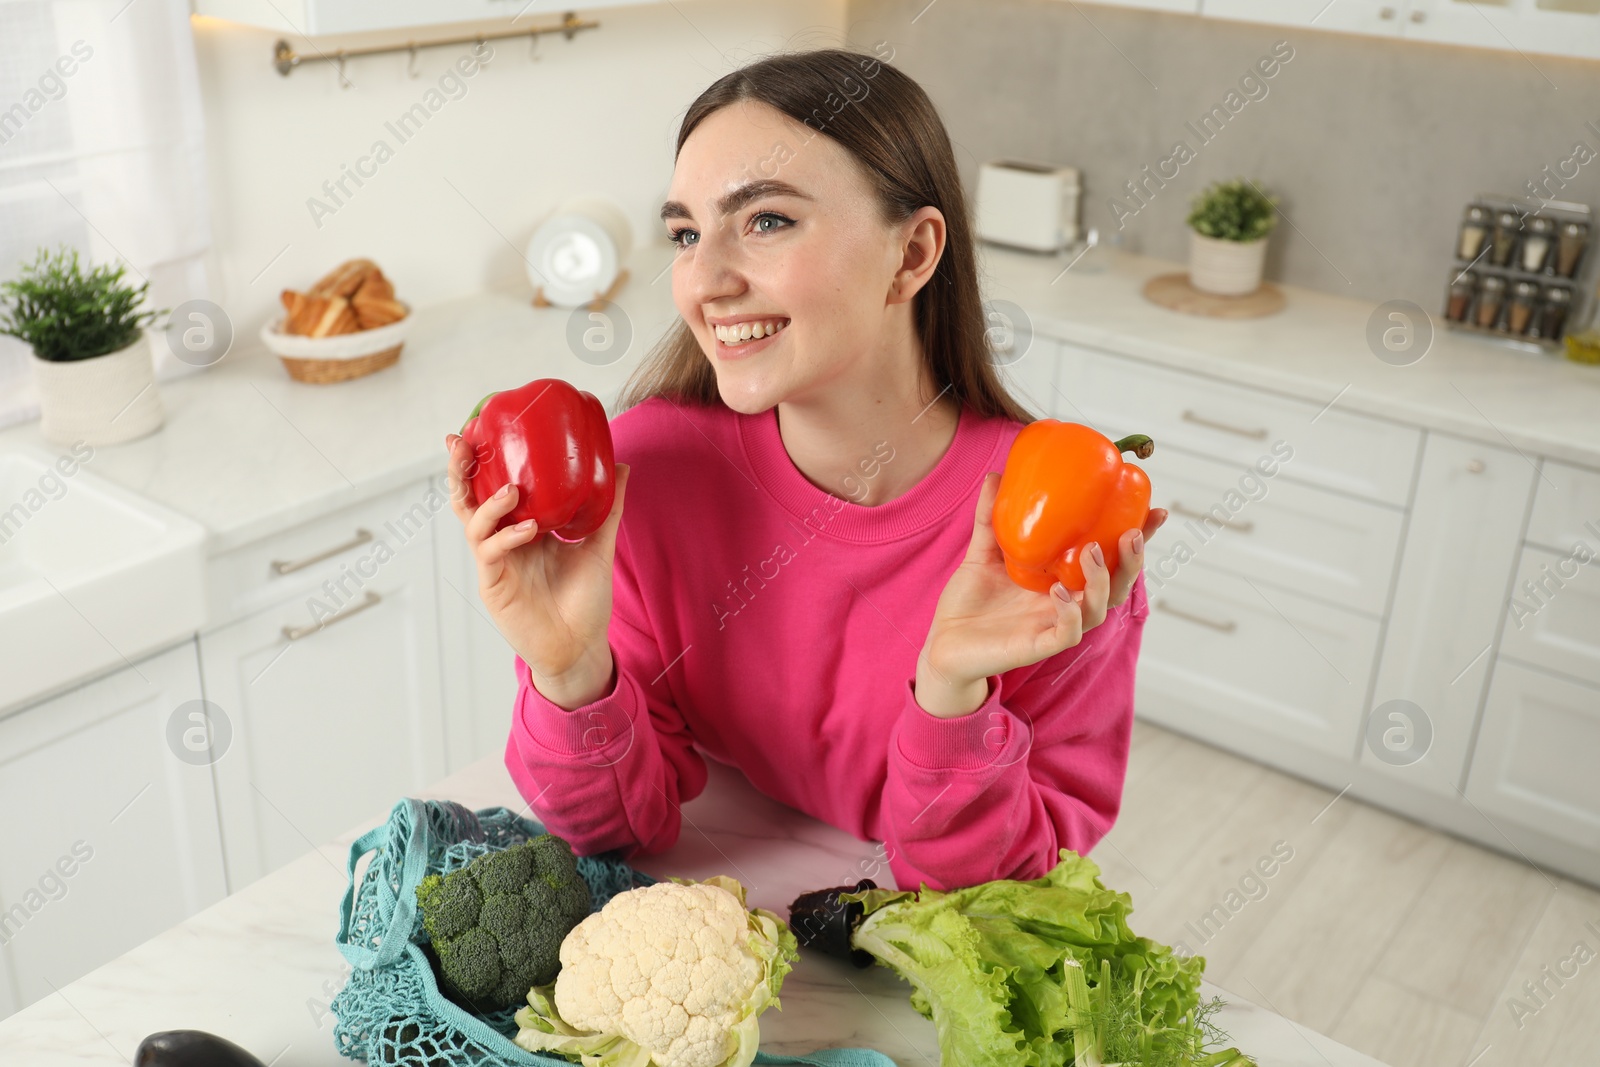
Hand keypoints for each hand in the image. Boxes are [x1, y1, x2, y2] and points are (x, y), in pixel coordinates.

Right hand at [446, 433, 628, 708]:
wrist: (582, 646)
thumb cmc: (585, 600)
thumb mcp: (598, 545)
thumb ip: (608, 507)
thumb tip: (623, 465)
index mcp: (521, 528)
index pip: (491, 487)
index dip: (480, 461)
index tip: (476, 429)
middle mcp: (503, 541)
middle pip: (468, 500)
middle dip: (459, 471)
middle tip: (461, 444)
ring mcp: (496, 563)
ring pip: (473, 523)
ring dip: (490, 503)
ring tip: (513, 490)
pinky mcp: (495, 585)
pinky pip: (491, 553)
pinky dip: (507, 537)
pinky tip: (529, 530)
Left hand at [914, 471, 1167, 718]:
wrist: (942, 642)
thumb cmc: (970, 601)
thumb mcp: (982, 552)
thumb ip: (991, 517)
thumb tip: (997, 474)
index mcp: (1064, 578)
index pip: (1110, 559)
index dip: (1138, 540)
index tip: (1154, 511)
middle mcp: (1067, 603)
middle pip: (1118, 586)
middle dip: (1132, 561)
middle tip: (1130, 533)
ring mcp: (1055, 625)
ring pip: (1099, 609)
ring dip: (1102, 581)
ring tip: (1091, 552)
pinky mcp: (1038, 646)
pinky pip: (1067, 633)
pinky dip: (1070, 612)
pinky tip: (1060, 592)